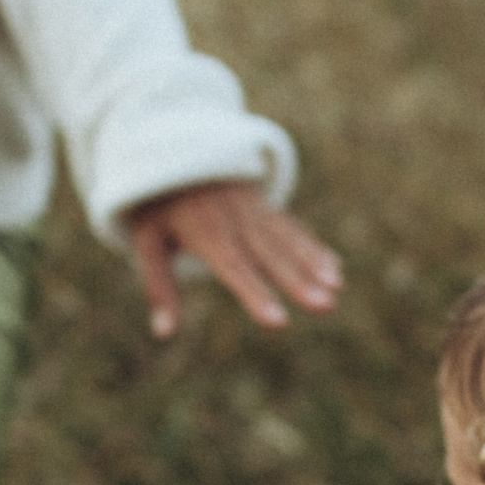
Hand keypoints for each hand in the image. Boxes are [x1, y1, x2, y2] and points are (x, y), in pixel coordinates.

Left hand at [124, 179, 340, 338]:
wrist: (173, 151)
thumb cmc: (158, 208)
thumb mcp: (147, 242)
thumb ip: (158, 286)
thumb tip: (164, 333)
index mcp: (204, 232)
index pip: (234, 267)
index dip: (257, 295)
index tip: (279, 323)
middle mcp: (235, 220)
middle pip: (271, 254)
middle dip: (300, 281)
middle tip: (325, 305)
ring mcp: (253, 211)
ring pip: (288, 239)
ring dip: (314, 263)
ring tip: (337, 287)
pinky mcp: (264, 206)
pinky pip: (292, 228)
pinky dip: (314, 247)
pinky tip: (335, 267)